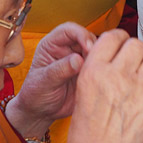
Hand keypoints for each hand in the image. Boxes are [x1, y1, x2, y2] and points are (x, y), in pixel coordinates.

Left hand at [6, 22, 95, 138]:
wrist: (41, 112)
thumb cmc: (35, 95)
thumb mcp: (43, 82)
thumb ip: (59, 70)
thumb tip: (78, 60)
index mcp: (52, 45)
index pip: (69, 30)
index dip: (81, 34)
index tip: (89, 47)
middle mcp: (68, 50)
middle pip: (88, 38)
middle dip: (96, 47)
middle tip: (99, 61)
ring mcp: (81, 61)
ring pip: (98, 52)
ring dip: (103, 59)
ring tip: (103, 71)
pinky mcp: (89, 73)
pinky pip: (102, 67)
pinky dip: (106, 70)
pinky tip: (106, 78)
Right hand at [65, 30, 142, 142]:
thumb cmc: (88, 134)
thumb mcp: (83, 93)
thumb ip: (102, 71)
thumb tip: (121, 55)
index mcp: (93, 71)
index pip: (113, 36)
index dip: (120, 41)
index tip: (122, 47)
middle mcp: (117, 76)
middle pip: (137, 45)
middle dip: (136, 53)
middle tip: (133, 66)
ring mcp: (140, 90)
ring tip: (142, 82)